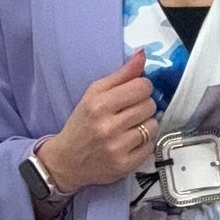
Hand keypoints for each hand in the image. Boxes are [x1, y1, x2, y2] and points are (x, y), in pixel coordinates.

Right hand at [37, 46, 158, 192]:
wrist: (67, 161)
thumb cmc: (81, 124)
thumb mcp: (93, 94)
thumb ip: (121, 74)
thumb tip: (142, 54)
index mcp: (99, 104)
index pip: (142, 86)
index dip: (141, 88)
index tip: (134, 93)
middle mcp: (109, 126)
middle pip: (150, 105)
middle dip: (143, 106)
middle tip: (129, 112)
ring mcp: (117, 147)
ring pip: (153, 126)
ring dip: (145, 125)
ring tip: (129, 128)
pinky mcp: (125, 165)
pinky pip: (150, 146)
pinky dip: (144, 143)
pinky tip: (130, 142)